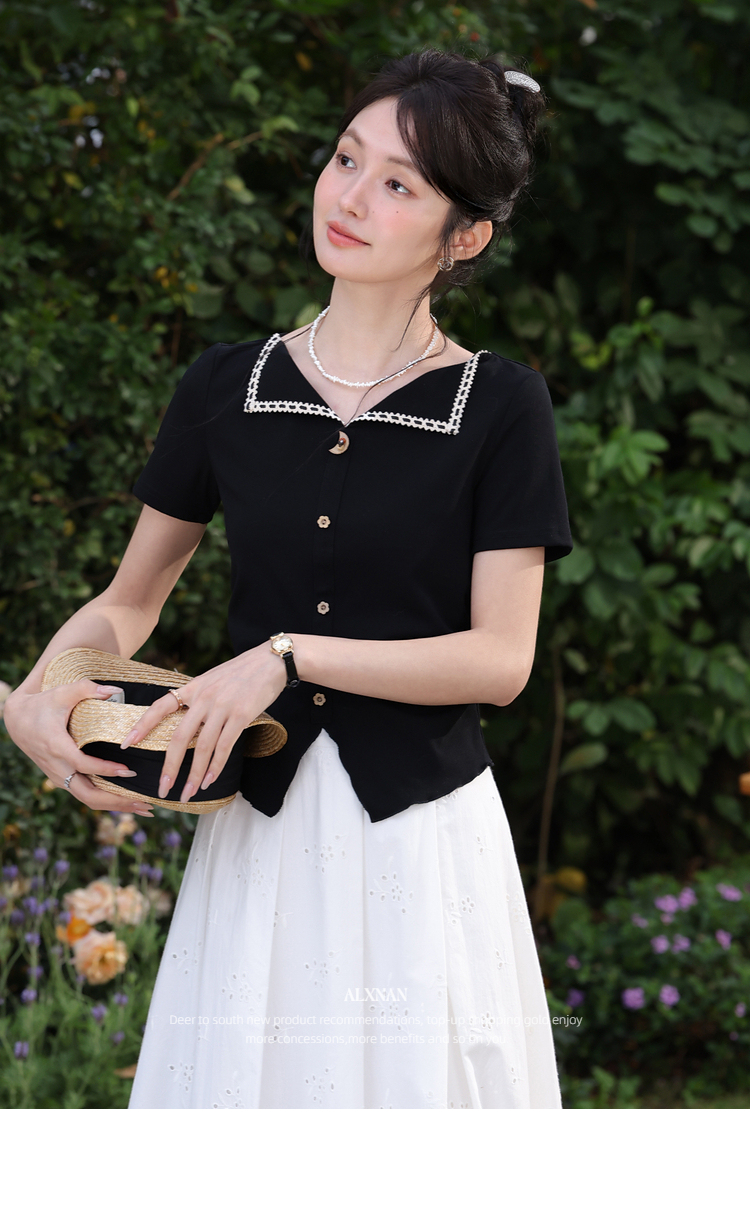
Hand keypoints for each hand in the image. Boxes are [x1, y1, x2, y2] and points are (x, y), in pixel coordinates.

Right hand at [3, 679, 152, 817]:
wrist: (17, 720)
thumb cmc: (42, 705)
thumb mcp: (62, 692)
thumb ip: (87, 688)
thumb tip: (115, 690)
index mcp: (57, 747)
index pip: (83, 765)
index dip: (106, 770)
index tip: (128, 772)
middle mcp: (57, 767)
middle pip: (87, 794)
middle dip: (117, 801)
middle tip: (144, 802)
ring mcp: (59, 776)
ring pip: (87, 799)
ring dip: (115, 806)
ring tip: (143, 808)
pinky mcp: (62, 778)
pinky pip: (84, 795)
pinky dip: (105, 801)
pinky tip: (126, 802)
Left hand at [119, 643, 286, 804]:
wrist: (271, 660)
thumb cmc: (243, 672)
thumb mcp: (213, 679)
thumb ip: (199, 699)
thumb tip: (188, 722)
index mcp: (192, 688)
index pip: (160, 707)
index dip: (142, 725)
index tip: (127, 743)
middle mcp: (203, 698)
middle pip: (180, 738)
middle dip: (170, 767)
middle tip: (163, 788)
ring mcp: (222, 707)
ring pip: (203, 748)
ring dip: (194, 775)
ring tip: (188, 793)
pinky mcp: (240, 716)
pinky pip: (224, 747)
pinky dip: (216, 767)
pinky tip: (209, 780)